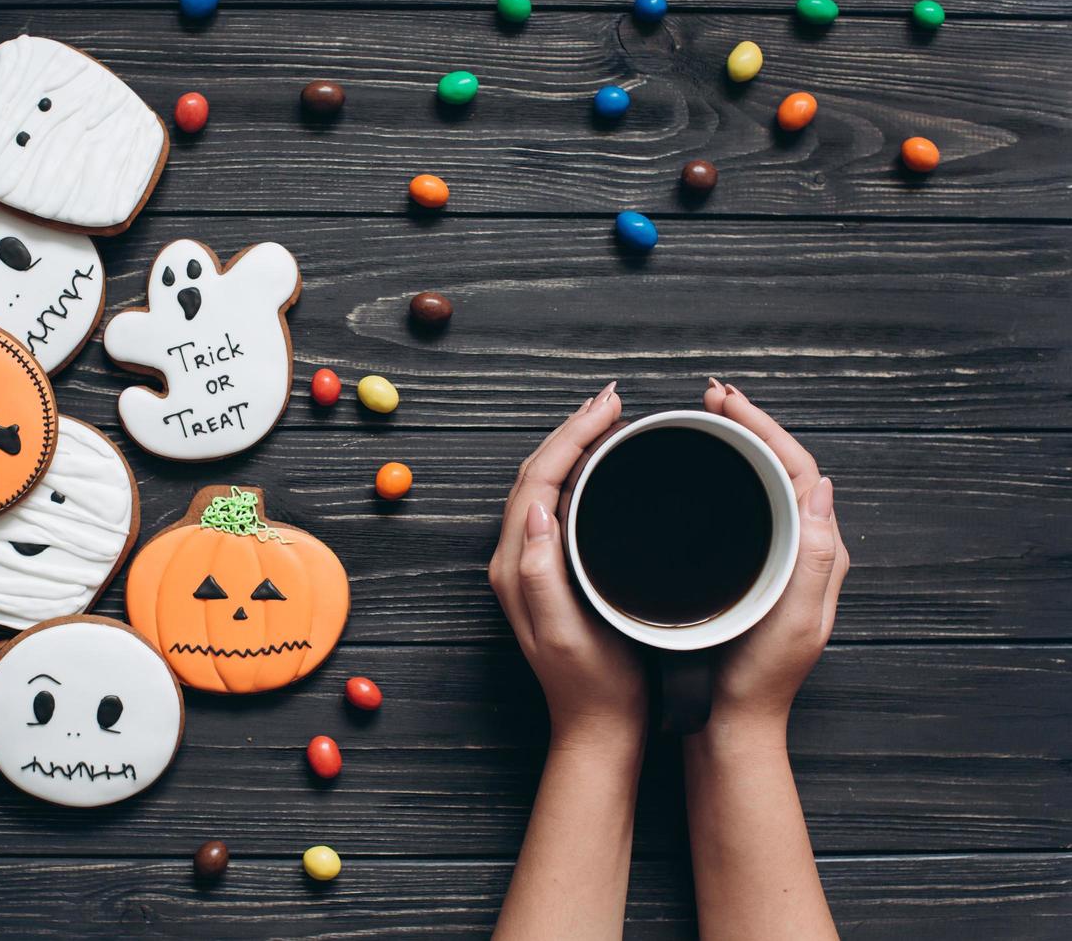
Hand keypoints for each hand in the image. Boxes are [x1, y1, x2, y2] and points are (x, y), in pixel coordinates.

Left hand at [488, 381, 646, 748]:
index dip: (572, 435)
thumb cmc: (591, 685)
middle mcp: (515, 559)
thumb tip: (539, 509)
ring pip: (545, 486)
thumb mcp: (565, 632)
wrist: (597, 728)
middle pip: (536, 473)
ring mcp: (531, 566)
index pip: (538, 479)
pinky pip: (558, 507)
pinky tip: (605, 469)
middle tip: (613, 400)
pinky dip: (579, 475)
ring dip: (573, 447)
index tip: (609, 407)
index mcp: (517, 565)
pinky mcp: (550, 574)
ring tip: (608, 420)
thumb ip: (543, 573)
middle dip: (572, 429)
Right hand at [700, 380, 849, 736]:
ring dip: (735, 444)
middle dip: (748, 423)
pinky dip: (721, 476)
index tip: (726, 400)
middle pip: (780, 465)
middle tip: (712, 395)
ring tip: (706, 417)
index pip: (797, 468)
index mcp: (817, 552)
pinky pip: (741, 506)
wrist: (733, 720)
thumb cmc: (760, 677)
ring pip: (760, 482)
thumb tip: (821, 486)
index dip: (763, 426)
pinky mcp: (748, 568)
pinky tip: (695, 471)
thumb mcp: (795, 619)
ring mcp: (773, 556)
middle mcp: (801, 547)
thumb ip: (813, 556)